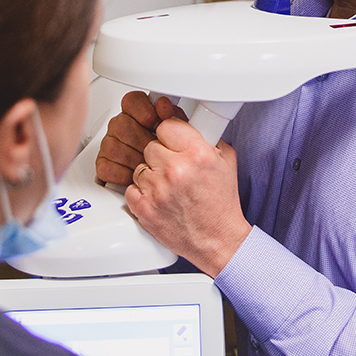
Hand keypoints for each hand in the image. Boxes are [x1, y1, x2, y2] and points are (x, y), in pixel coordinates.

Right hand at [96, 91, 185, 185]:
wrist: (176, 186)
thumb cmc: (178, 161)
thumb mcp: (183, 136)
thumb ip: (174, 118)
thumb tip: (164, 106)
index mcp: (140, 113)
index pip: (132, 100)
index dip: (142, 110)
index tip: (153, 121)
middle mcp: (122, 127)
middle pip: (122, 124)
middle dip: (142, 140)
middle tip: (154, 149)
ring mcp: (111, 145)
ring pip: (113, 147)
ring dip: (134, 159)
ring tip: (148, 165)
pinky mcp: (104, 166)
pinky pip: (106, 167)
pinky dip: (123, 175)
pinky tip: (135, 175)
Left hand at [124, 118, 251, 276]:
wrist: (218, 240)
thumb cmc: (221, 204)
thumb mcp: (224, 161)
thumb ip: (206, 135)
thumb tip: (185, 116)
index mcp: (198, 154)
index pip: (166, 125)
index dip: (169, 134)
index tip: (172, 140)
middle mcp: (176, 170)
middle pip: (150, 145)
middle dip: (161, 155)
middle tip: (174, 168)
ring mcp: (158, 191)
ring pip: (139, 167)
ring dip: (151, 175)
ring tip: (168, 186)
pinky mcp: (145, 209)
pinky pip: (130, 188)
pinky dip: (141, 193)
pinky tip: (158, 198)